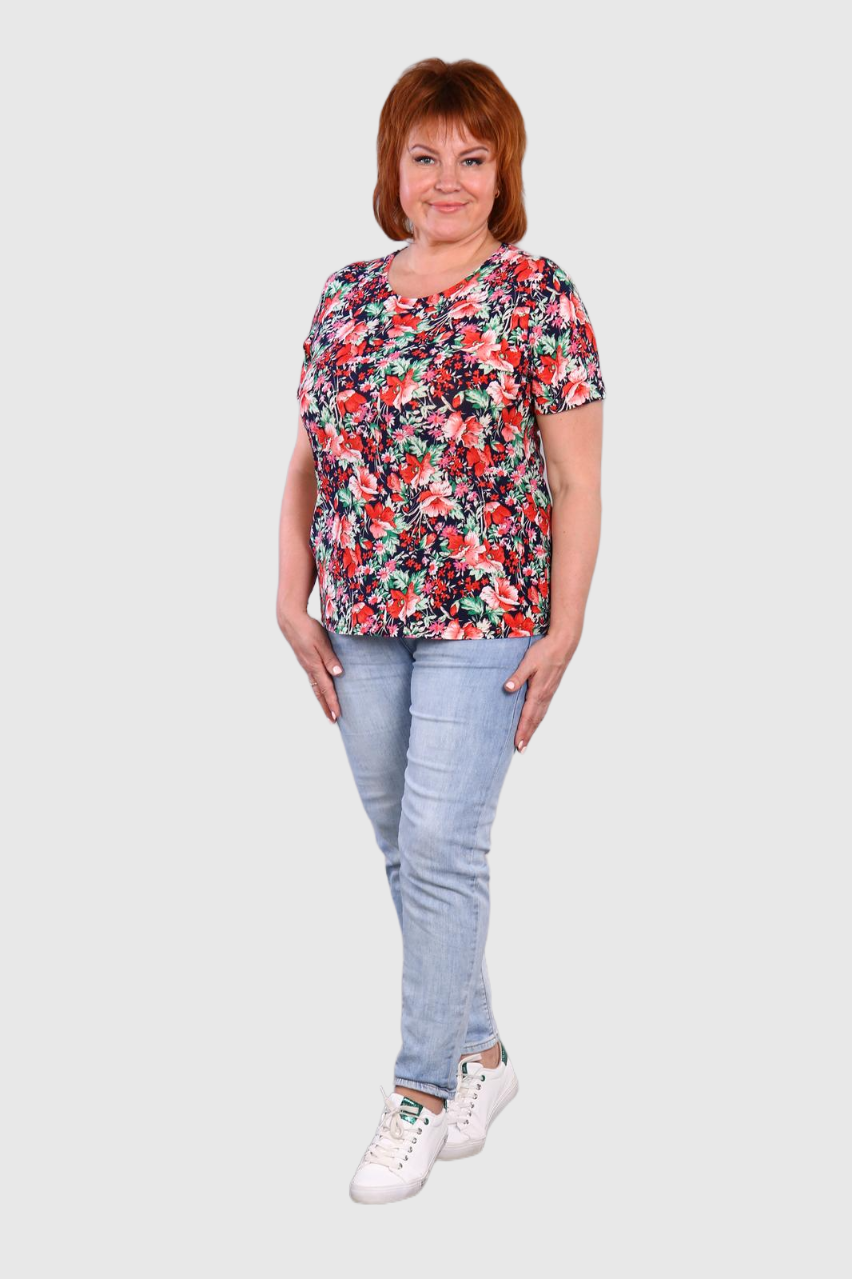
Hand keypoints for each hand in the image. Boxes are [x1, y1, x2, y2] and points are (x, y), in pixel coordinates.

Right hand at [277, 607, 343, 722]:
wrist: (291, 621)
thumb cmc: (308, 629)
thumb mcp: (322, 642)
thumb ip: (330, 658)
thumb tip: (338, 673)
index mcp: (315, 665)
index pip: (326, 688)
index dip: (332, 702)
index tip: (338, 715)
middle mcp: (310, 668)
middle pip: (319, 692)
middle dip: (326, 706)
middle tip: (332, 719)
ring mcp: (306, 665)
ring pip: (315, 687)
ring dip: (322, 699)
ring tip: (327, 708)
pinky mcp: (305, 661)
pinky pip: (313, 679)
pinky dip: (318, 688)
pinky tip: (322, 689)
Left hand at [503, 632, 579, 751]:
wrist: (563, 644)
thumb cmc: (545, 651)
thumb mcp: (528, 662)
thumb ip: (518, 676)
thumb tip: (507, 688)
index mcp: (538, 691)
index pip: (528, 716)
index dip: (522, 731)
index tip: (518, 744)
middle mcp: (544, 695)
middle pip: (535, 720)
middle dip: (527, 735)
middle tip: (521, 749)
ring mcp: (549, 693)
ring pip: (540, 716)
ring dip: (533, 729)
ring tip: (527, 741)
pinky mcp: (550, 689)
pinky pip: (543, 709)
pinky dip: (538, 720)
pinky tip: (535, 722)